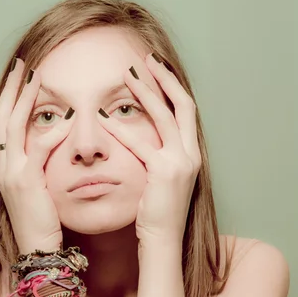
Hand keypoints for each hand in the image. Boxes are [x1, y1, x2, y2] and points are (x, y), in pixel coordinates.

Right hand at [0, 58, 74, 254]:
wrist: (37, 248)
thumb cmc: (43, 221)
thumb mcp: (39, 189)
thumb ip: (41, 165)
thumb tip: (57, 144)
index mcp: (5, 167)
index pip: (3, 125)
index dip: (10, 100)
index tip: (21, 78)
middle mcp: (3, 167)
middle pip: (1, 118)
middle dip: (12, 89)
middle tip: (23, 65)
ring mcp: (11, 173)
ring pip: (13, 127)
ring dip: (25, 100)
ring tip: (37, 78)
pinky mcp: (26, 182)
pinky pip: (38, 150)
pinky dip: (52, 132)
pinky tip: (67, 118)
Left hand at [97, 52, 200, 245]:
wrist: (163, 237)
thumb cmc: (159, 211)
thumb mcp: (164, 178)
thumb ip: (159, 155)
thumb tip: (146, 138)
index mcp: (192, 153)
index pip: (187, 111)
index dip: (173, 87)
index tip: (158, 68)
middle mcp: (191, 154)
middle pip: (182, 105)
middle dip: (165, 79)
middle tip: (146, 59)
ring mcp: (181, 162)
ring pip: (165, 117)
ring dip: (147, 93)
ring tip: (129, 75)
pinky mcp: (164, 172)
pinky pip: (141, 144)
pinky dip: (122, 129)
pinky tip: (105, 117)